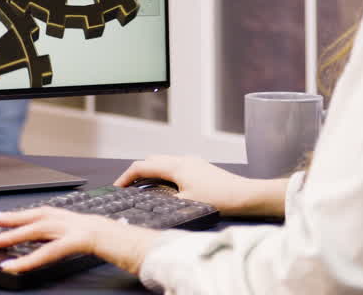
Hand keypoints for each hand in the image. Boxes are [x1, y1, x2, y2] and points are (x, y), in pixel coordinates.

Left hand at [0, 207, 160, 275]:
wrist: (154, 248)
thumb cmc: (133, 249)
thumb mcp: (103, 244)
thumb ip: (84, 243)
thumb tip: (65, 248)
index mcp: (83, 220)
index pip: (49, 214)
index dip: (26, 214)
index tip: (7, 217)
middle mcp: (80, 219)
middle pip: (39, 215)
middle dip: (12, 219)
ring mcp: (82, 226)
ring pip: (40, 228)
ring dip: (13, 236)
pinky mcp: (85, 239)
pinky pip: (51, 250)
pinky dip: (29, 259)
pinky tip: (13, 266)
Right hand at [116, 155, 287, 218]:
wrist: (245, 195)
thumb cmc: (219, 198)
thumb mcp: (186, 203)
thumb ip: (164, 200)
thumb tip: (148, 201)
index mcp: (176, 165)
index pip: (142, 166)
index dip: (127, 177)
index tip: (117, 187)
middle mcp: (182, 159)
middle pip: (151, 160)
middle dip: (136, 173)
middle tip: (127, 188)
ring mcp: (191, 162)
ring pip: (162, 162)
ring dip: (150, 173)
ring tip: (143, 190)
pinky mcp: (199, 168)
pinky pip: (173, 166)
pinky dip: (162, 174)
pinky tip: (165, 189)